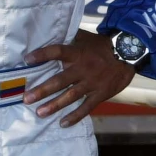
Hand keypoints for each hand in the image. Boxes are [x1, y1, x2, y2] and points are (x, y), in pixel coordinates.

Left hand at [22, 30, 136, 127]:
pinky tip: (63, 123)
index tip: (27, 60)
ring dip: (54, 105)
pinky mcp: (100, 94)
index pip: (58, 52)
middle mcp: (83, 68)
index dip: (42, 55)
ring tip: (40, 113)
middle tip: (27, 98)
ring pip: (71, 96)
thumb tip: (50, 32)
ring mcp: (92, 83)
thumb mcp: (86, 38)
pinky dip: (75, 116)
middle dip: (42, 90)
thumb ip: (70, 38)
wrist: (128, 55)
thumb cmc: (102, 47)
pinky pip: (86, 107)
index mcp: (78, 53)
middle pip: (60, 80)